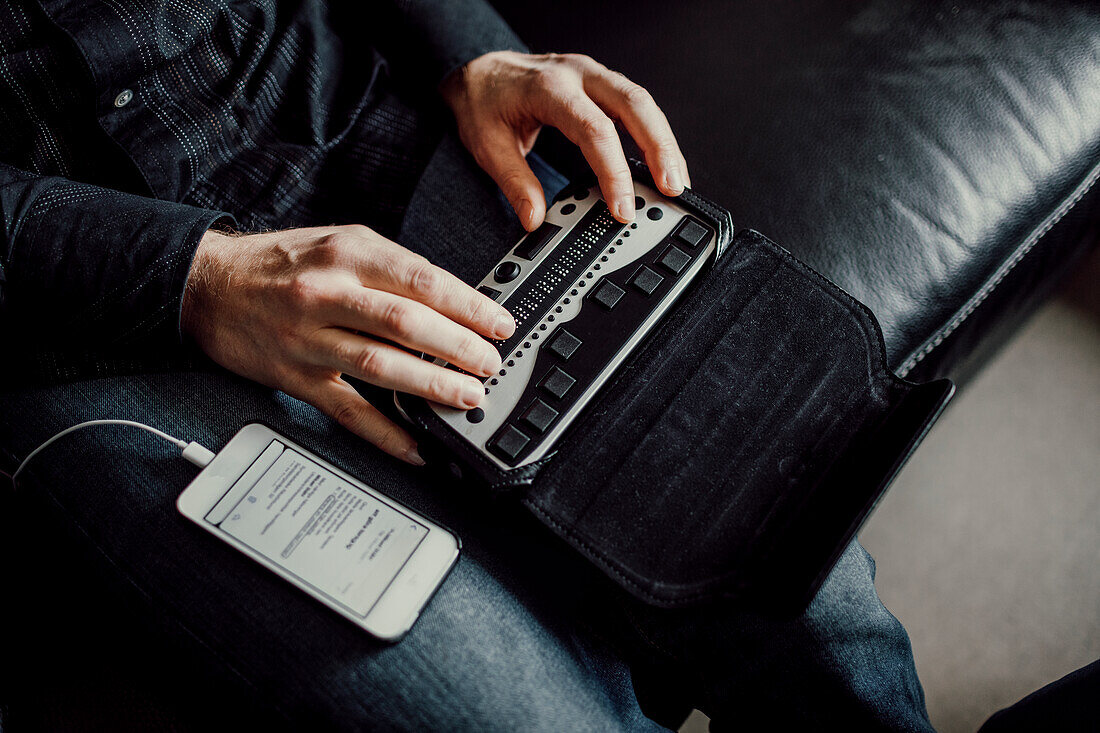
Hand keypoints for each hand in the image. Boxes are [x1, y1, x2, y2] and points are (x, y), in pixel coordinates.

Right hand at [181, 225, 514, 463]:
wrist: (209, 286)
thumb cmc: (281, 263)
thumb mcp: (338, 243)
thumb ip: (391, 268)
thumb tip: (451, 301)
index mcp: (348, 255)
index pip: (422, 281)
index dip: (468, 306)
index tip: (500, 323)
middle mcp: (328, 294)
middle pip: (407, 324)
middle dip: (459, 348)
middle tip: (491, 363)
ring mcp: (310, 339)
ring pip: (381, 366)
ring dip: (432, 386)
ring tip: (468, 396)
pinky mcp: (297, 377)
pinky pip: (348, 410)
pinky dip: (386, 433)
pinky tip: (416, 446)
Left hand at [441, 50, 690, 229]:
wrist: (479, 71)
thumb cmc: (484, 102)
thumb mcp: (487, 145)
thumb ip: (514, 183)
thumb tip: (535, 219)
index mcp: (549, 88)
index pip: (594, 129)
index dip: (614, 171)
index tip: (622, 207)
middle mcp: (578, 74)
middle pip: (634, 105)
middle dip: (660, 149)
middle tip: (672, 189)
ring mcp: (593, 76)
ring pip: (643, 103)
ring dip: (664, 143)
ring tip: (676, 183)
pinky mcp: (601, 85)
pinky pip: (636, 106)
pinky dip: (653, 134)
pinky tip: (661, 163)